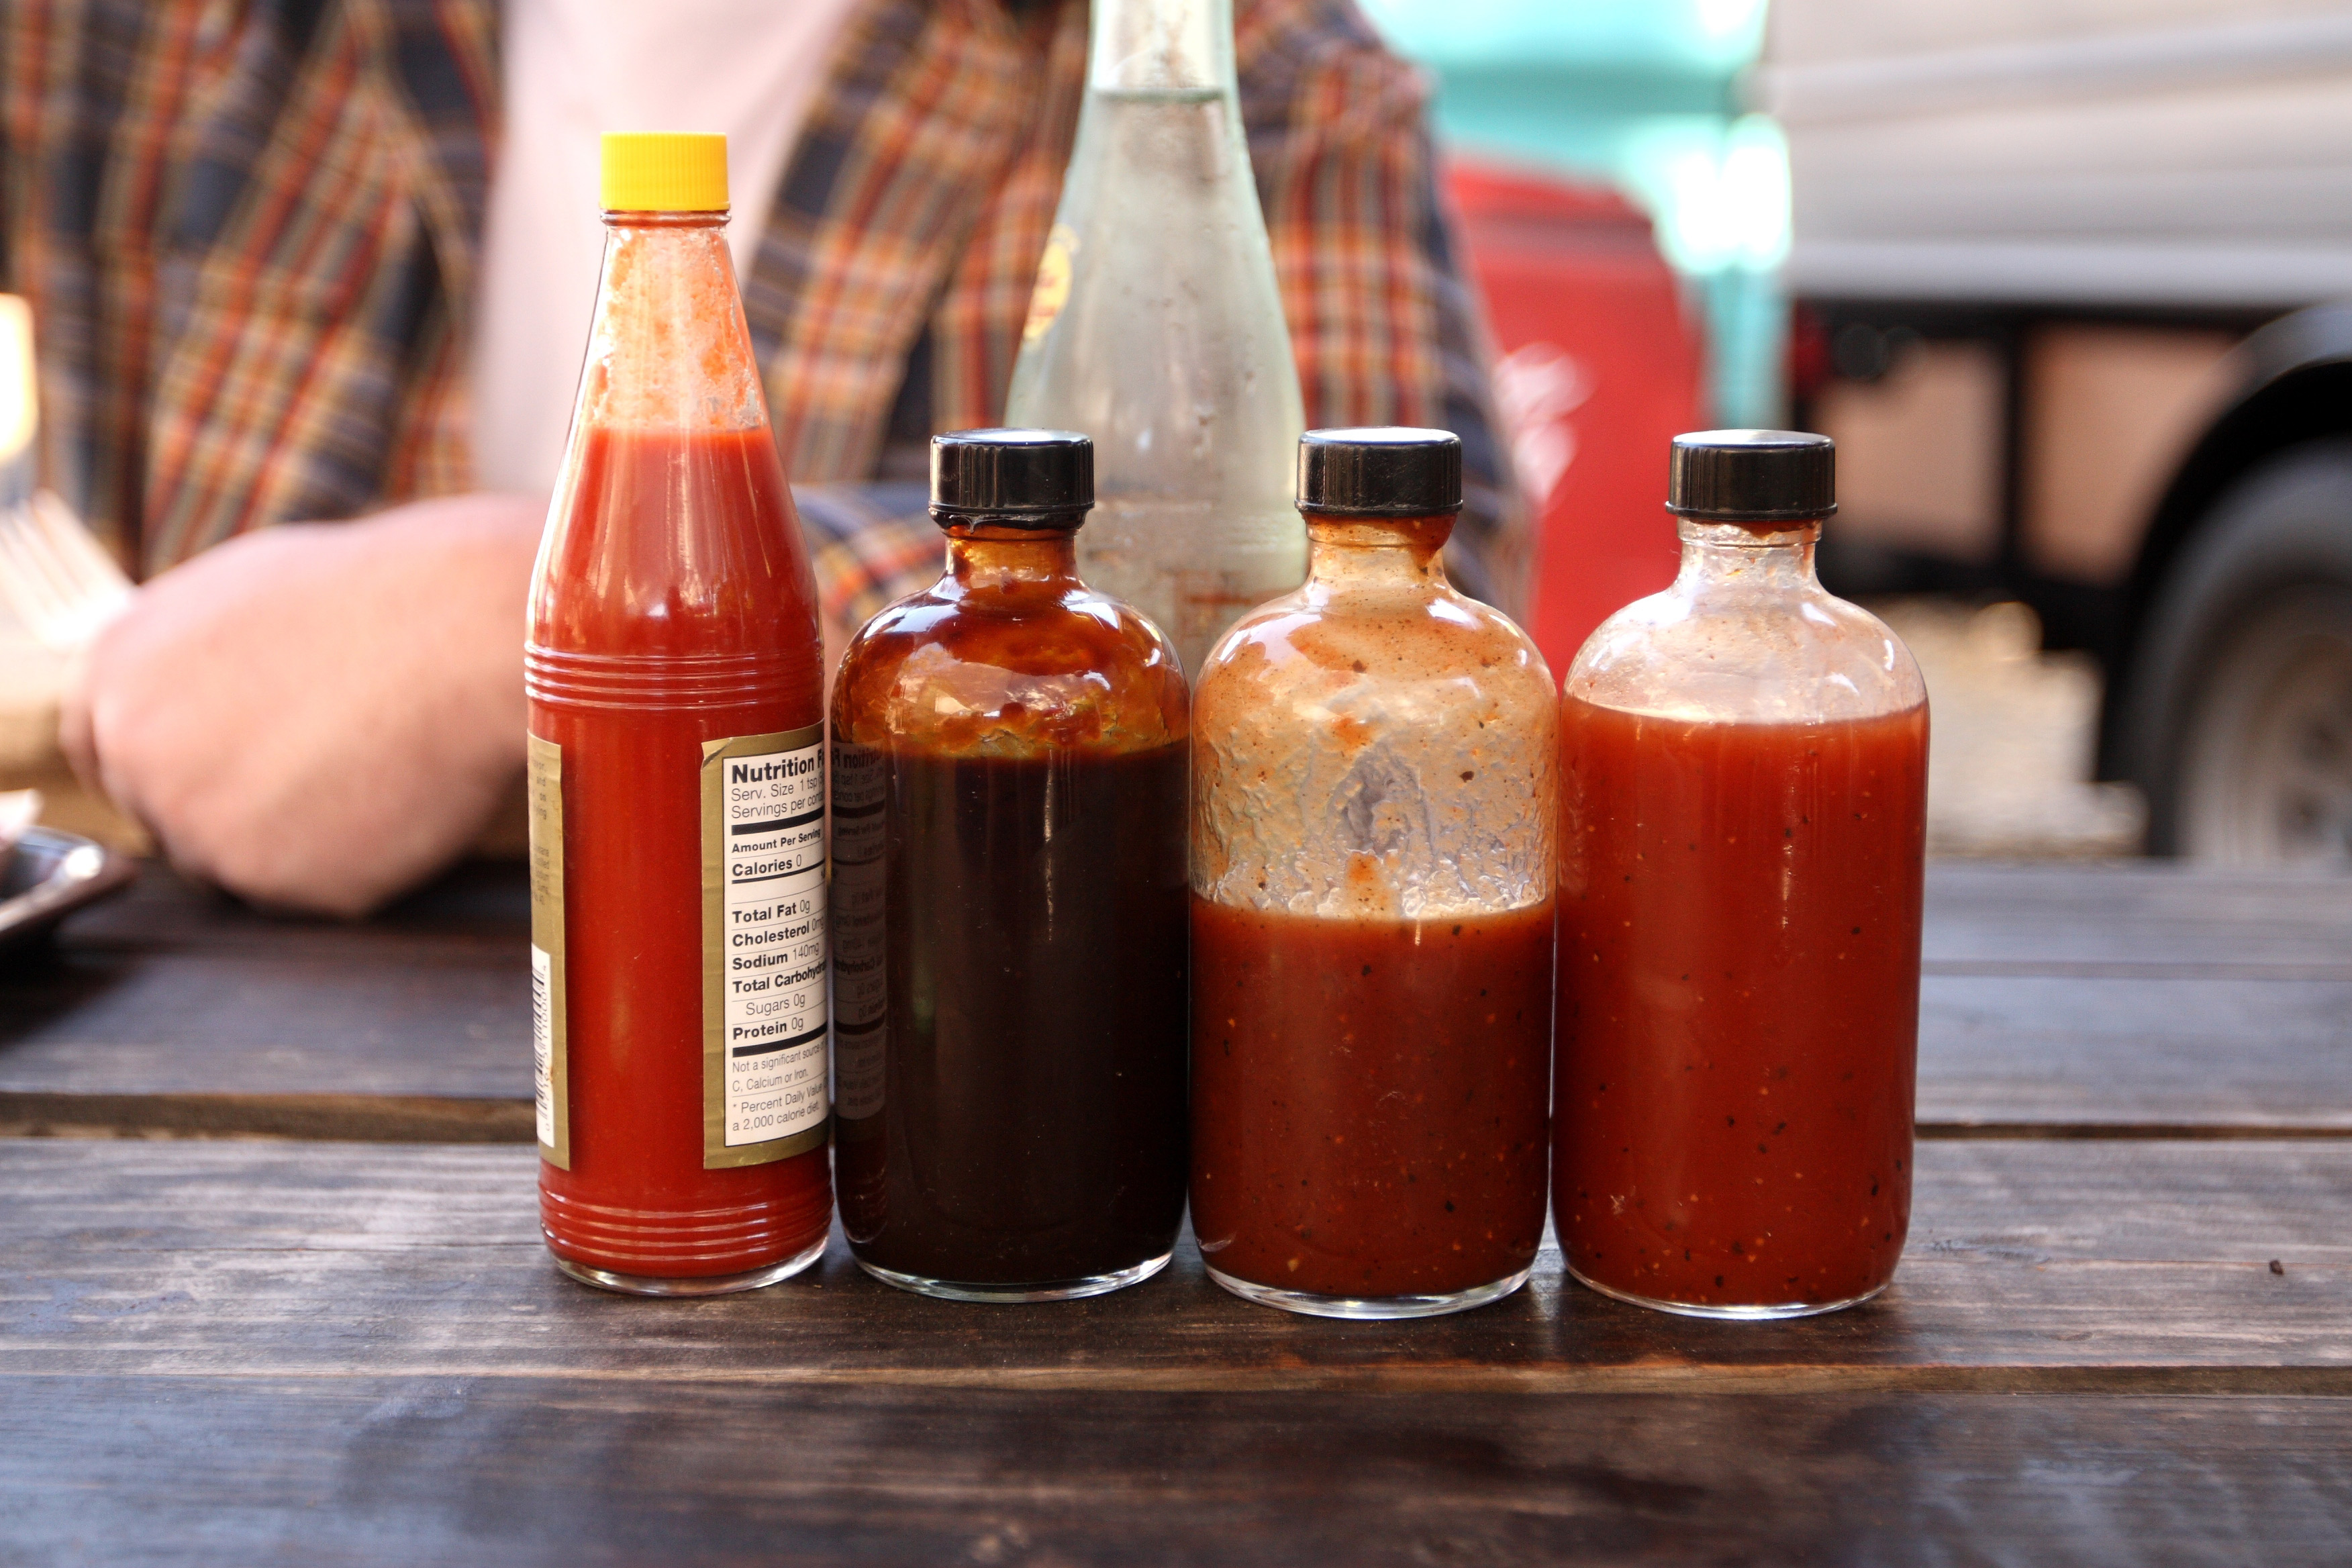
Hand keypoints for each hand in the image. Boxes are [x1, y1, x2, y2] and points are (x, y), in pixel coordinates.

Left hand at [60, 493, 546, 915]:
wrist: (467, 630)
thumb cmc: (381, 596)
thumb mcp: (242, 595)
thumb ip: (183, 660)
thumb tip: (183, 703)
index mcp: (115, 673)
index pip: (105, 753)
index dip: (172, 763)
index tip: (223, 765)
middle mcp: (137, 752)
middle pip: (169, 815)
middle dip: (233, 802)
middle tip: (319, 764)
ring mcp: (199, 823)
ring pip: (236, 862)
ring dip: (296, 834)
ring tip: (369, 762)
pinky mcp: (272, 880)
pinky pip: (310, 890)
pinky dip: (355, 859)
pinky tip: (394, 794)